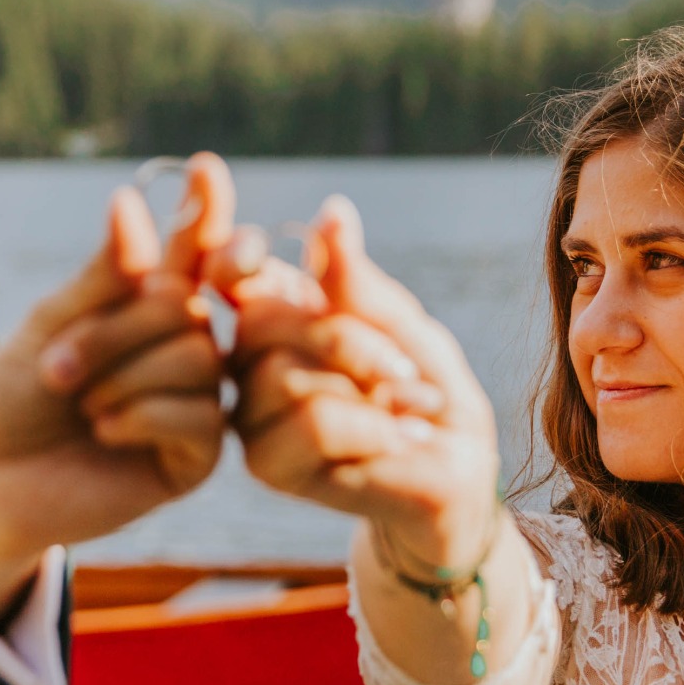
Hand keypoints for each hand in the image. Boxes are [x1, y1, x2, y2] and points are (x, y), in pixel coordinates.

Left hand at [0, 153, 236, 619]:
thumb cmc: (11, 397)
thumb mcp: (50, 324)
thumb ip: (101, 275)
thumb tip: (132, 203)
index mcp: (149, 308)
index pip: (190, 252)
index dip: (203, 212)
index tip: (206, 166)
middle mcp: (183, 348)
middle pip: (182, 307)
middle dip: (112, 332)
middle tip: (56, 367)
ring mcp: (197, 402)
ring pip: (197, 357)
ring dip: (121, 377)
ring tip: (79, 405)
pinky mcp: (198, 457)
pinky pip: (203, 416)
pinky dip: (143, 417)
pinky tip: (105, 432)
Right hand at [215, 195, 498, 569]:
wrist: (456, 471)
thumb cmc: (425, 390)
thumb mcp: (398, 321)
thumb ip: (354, 280)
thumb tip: (330, 212)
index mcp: (269, 319)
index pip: (226, 274)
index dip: (233, 255)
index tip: (255, 252)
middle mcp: (246, 366)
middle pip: (258, 321)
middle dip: (348, 336)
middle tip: (402, 368)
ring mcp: (251, 418)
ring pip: (281, 376)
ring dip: (368, 388)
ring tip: (406, 408)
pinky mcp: (270, 466)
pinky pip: (311, 422)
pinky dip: (373, 427)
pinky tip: (398, 440)